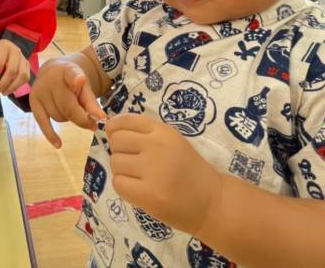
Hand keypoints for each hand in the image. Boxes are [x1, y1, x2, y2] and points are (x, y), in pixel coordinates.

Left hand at [0, 39, 29, 95]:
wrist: (7, 47)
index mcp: (4, 47)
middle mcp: (16, 51)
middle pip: (11, 71)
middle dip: (2, 85)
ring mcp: (23, 59)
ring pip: (21, 75)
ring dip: (11, 87)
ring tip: (2, 93)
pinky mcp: (27, 65)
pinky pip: (26, 78)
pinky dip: (18, 86)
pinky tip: (9, 89)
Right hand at [30, 58, 105, 147]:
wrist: (52, 71)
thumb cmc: (72, 80)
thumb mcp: (84, 86)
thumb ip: (91, 102)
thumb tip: (101, 119)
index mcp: (67, 71)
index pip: (72, 74)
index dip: (76, 79)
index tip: (80, 80)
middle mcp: (50, 80)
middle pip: (68, 108)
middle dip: (81, 119)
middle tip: (92, 123)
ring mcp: (39, 91)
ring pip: (58, 117)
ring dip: (68, 119)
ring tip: (70, 109)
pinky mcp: (33, 102)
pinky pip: (42, 121)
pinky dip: (50, 134)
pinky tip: (58, 144)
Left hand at [106, 113, 222, 234]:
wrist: (212, 202)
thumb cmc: (189, 170)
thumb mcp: (172, 142)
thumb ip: (146, 134)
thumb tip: (111, 130)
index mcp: (163, 131)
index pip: (126, 121)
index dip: (115, 128)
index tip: (116, 136)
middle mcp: (157, 146)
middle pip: (116, 141)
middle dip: (119, 151)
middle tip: (132, 162)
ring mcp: (152, 170)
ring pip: (115, 162)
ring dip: (121, 170)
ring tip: (138, 177)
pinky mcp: (148, 194)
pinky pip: (118, 183)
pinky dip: (124, 186)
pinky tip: (137, 189)